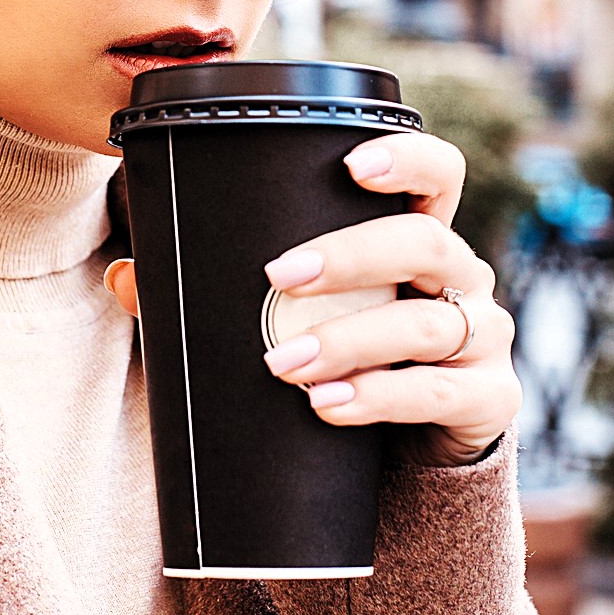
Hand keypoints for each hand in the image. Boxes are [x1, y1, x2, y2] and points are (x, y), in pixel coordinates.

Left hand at [103, 131, 520, 467]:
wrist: (409, 456)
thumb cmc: (348, 358)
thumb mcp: (296, 318)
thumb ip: (217, 292)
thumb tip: (125, 276)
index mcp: (421, 237)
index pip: (439, 174)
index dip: (406, 159)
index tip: (351, 164)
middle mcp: (462, 277)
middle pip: (426, 242)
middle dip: (350, 255)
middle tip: (279, 277)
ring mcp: (482, 338)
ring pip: (427, 322)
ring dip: (350, 339)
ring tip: (284, 364)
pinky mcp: (488, 400)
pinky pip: (440, 393)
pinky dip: (380, 397)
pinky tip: (331, 405)